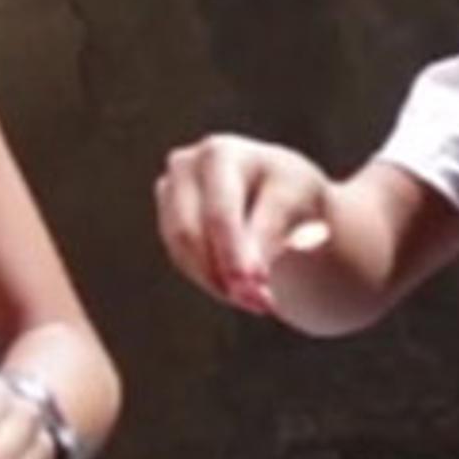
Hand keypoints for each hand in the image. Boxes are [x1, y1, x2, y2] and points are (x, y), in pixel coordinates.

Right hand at [154, 135, 335, 314]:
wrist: (278, 189)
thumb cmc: (291, 192)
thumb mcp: (292, 205)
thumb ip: (269, 232)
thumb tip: (252, 275)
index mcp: (220, 153)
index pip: (221, 215)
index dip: (239, 257)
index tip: (261, 291)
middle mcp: (185, 167)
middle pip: (191, 233)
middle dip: (226, 274)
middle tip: (262, 305)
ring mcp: (169, 193)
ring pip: (184, 253)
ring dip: (221, 284)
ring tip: (262, 302)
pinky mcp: (167, 220)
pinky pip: (183, 262)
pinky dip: (213, 282)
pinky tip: (243, 289)